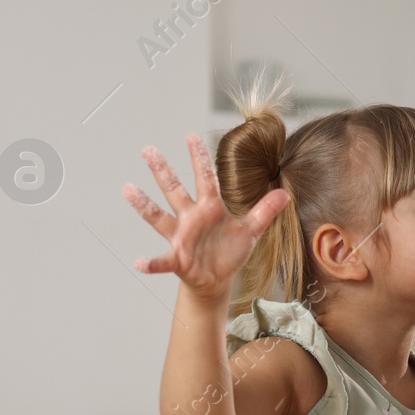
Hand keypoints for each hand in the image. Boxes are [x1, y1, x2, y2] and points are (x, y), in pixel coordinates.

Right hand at [123, 133, 289, 300]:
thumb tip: (286, 194)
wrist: (217, 279)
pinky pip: (162, 260)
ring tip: (128, 189)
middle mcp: (191, 218)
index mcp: (210, 207)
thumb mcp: (251, 231)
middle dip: (162, 170)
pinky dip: (151, 262)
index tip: (190, 135)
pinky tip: (140, 263)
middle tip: (147, 149)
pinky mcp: (177, 259)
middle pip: (175, 190)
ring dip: (144, 205)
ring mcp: (181, 237)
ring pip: (159, 217)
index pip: (205, 178)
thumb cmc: (229, 251)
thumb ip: (265, 211)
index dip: (199, 157)